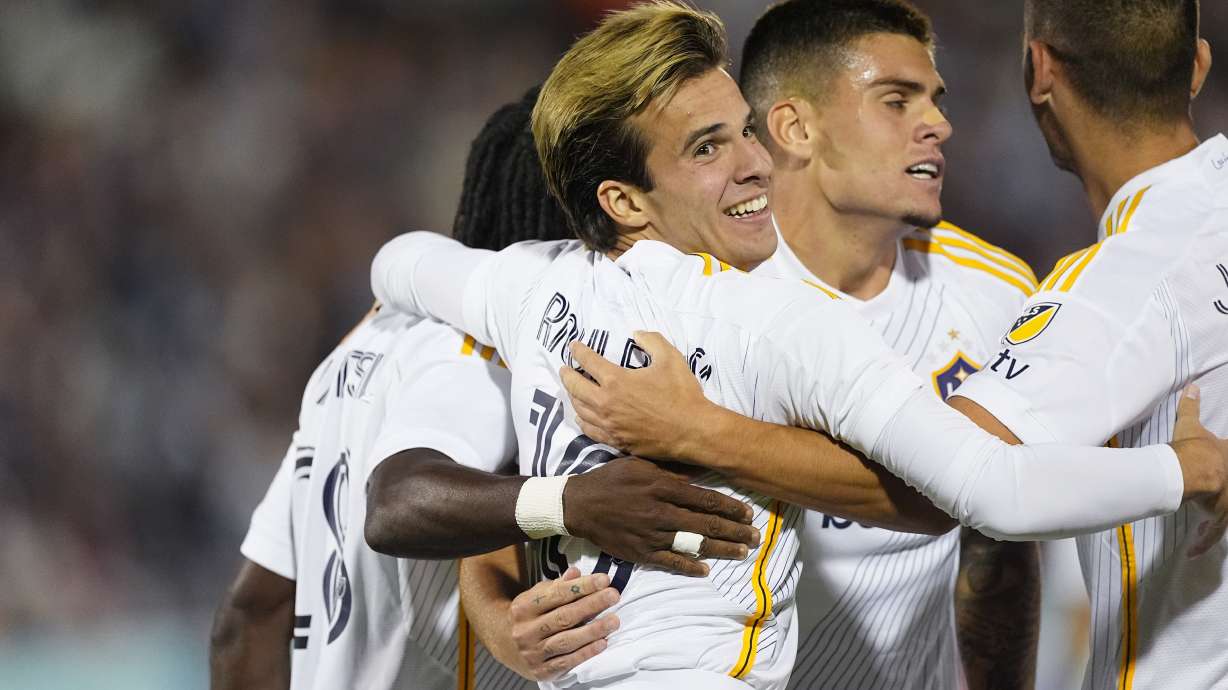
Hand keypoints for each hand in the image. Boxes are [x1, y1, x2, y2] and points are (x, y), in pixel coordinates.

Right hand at [509, 568, 619, 681]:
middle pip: (564, 617)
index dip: (582, 587)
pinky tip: (602, 643)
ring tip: (614, 620)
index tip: (604, 580)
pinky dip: (586, 653)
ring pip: (566, 641)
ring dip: (593, 630)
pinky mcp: (541, 671)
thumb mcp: (535, 596)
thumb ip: (557, 586)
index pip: (556, 594)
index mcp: (523, 608)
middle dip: (592, 605)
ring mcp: (532, 653)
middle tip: (614, 596)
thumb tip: (576, 573)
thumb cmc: (527, 616)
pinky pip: (566, 662)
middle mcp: (525, 630)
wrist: (502, 644)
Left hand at [561, 330, 713, 460]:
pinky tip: (580, 416)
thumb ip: (652, 341)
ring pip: (580, 409)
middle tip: (565, 368)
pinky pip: (590, 430)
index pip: (588, 361)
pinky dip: (581, 420)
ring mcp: (609, 424)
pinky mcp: (615, 440)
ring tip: (571, 389)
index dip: (578, 351)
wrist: (692, 431)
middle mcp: (606, 403)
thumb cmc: (682, 393)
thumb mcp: (670, 358)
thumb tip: (636, 334)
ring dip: (572, 396)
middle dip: (567, 374)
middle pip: (575, 386)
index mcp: (616, 380)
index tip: (573, 347)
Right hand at [564, 457, 759, 576]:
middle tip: (756, 537)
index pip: (705, 499)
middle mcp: (660, 512)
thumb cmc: (610, 480)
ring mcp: (651, 535)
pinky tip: (706, 569)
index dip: (730, 508)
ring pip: (693, 545)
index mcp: (662, 487)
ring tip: (742, 552)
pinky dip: (689, 567)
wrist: (578, 505)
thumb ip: (670, 470)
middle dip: (735, 531)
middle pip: (706, 525)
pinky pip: (670, 562)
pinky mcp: (641, 552)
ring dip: (721, 550)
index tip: (747, 514)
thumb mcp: (639, 464)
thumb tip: (698, 473)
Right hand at [1171, 384, 1227, 556]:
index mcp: (1227, 458)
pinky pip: (1213, 533)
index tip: (1221, 473)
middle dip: (1222, 494)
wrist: (1193, 469)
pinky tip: (1193, 553)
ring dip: (1215, 521)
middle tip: (1215, 497)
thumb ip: (1190, 407)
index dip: (1223, 463)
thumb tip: (1192, 386)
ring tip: (1203, 527)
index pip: (1227, 458)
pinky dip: (1203, 542)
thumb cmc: (1192, 449)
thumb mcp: (1190, 426)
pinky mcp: (1220, 517)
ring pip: (1225, 515)